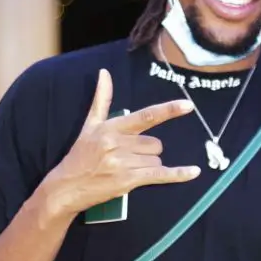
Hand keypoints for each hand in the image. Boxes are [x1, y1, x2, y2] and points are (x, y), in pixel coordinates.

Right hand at [43, 68, 199, 217]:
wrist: (65, 187)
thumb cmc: (80, 154)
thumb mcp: (89, 125)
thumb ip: (102, 98)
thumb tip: (104, 72)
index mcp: (112, 128)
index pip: (145, 116)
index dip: (168, 110)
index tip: (188, 105)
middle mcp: (118, 144)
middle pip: (155, 143)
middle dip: (147, 150)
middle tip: (127, 156)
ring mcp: (124, 164)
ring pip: (156, 159)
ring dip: (148, 164)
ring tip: (126, 168)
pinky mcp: (128, 182)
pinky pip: (160, 175)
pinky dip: (178, 174)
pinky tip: (194, 172)